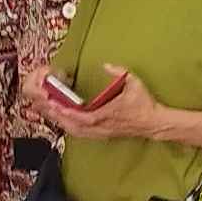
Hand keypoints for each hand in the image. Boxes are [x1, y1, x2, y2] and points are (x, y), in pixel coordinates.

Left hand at [50, 66, 164, 140]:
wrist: (154, 123)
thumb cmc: (145, 104)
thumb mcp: (135, 83)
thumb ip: (119, 72)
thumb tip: (106, 65)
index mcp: (108, 115)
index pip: (85, 117)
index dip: (69, 114)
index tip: (57, 107)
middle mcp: (103, 127)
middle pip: (75, 127)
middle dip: (59, 118)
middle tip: (47, 108)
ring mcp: (102, 132)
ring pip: (77, 132)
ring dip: (63, 124)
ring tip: (52, 114)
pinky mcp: (103, 135)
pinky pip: (83, 134)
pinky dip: (71, 128)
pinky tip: (64, 122)